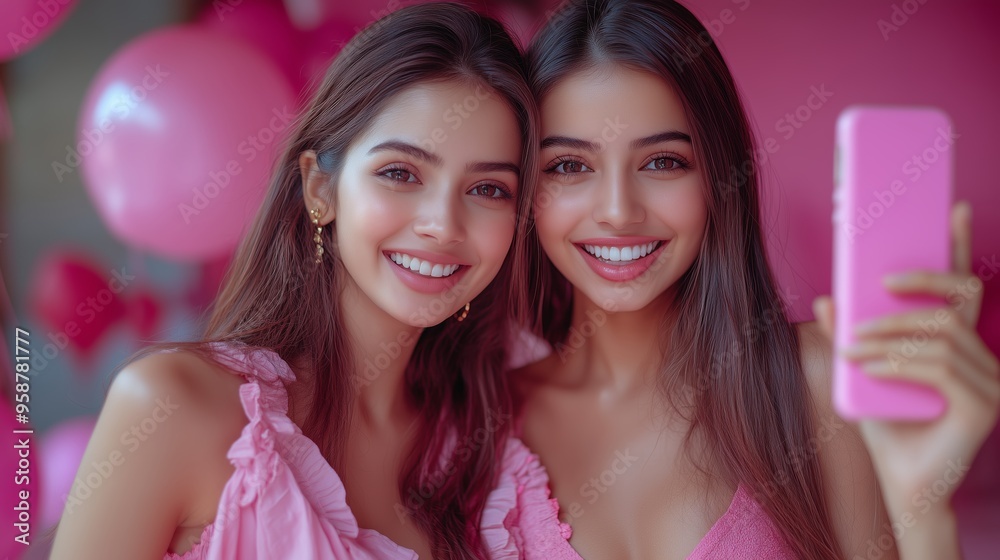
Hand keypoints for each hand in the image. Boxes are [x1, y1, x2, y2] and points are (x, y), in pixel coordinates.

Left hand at [813, 200, 999, 557]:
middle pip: (957, 300)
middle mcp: (983, 357)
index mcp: (959, 345)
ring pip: (942, 332)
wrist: (903, 486)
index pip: (964, 288)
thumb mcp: (861, 373)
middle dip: (915, 286)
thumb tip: (827, 298)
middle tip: (874, 290)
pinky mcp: (983, 405)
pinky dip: (898, 362)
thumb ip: (849, 336)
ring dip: (890, 333)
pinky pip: (938, 366)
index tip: (953, 209)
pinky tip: (869, 367)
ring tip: (852, 345)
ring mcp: (990, 382)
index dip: (960, 248)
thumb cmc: (886, 428)